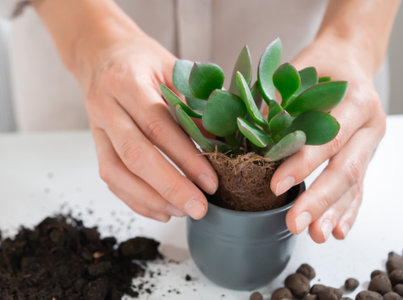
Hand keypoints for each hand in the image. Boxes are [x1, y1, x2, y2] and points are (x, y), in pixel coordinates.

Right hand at [74, 28, 217, 221]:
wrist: (100, 52)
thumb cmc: (142, 59)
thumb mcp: (172, 69)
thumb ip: (193, 103)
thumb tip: (220, 141)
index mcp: (128, 82)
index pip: (158, 127)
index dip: (186, 158)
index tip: (211, 182)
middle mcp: (106, 107)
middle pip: (135, 155)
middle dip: (169, 187)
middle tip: (199, 208)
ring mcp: (96, 128)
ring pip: (116, 172)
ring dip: (150, 199)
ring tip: (182, 212)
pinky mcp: (96, 144)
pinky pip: (110, 178)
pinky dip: (135, 199)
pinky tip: (161, 209)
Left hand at [270, 36, 385, 241]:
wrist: (349, 60)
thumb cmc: (319, 66)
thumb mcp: (297, 73)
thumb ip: (278, 105)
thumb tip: (247, 137)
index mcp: (356, 101)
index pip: (328, 138)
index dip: (303, 163)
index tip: (276, 185)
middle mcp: (370, 125)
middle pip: (346, 169)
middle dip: (319, 200)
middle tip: (296, 223)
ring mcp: (371, 144)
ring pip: (355, 185)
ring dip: (333, 213)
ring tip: (317, 236)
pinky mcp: (365, 158)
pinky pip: (359, 189)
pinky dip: (347, 211)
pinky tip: (337, 231)